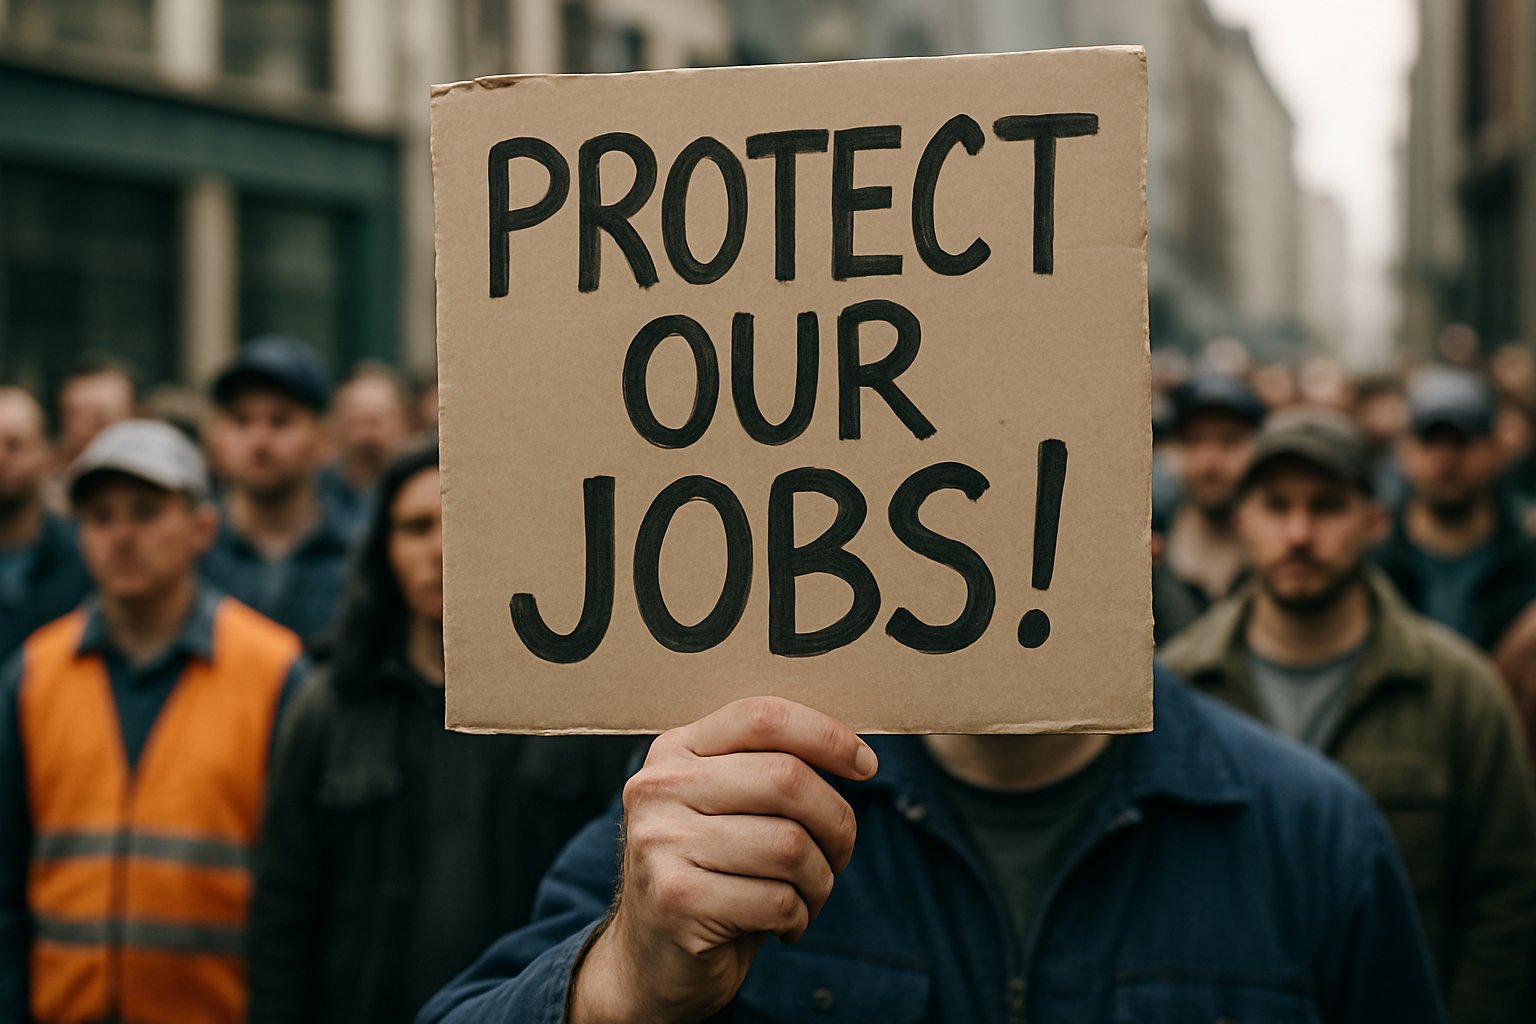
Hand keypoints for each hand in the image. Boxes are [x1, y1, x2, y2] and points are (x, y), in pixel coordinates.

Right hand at [569, 697, 877, 1023]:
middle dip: (837, 821)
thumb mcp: (728, 809)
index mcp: (675, 751)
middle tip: (840, 853)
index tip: (865, 766)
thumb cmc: (713, 877)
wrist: (651, 964)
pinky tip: (782, 925)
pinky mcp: (675, 902)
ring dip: (820, 880)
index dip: (826, 736)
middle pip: (786, 778)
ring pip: (790, 845)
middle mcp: (659, 789)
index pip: (762, 718)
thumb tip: (854, 755)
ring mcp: (660, 845)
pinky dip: (798, 917)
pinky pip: (777, 900)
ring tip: (806, 896)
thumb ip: (769, 771)